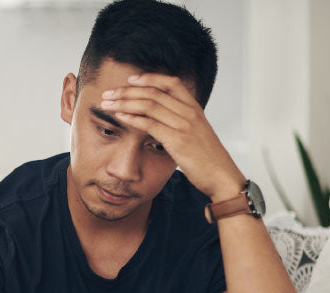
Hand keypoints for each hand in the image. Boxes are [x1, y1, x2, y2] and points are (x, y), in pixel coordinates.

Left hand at [100, 73, 244, 201]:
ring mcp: (184, 125)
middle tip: (108, 93)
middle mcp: (190, 112)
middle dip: (127, 91)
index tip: (130, 80)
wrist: (222, 176)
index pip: (171, 83)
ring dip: (124, 102)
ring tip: (107, 104)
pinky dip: (131, 118)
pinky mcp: (177, 140)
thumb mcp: (197, 133)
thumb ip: (181, 122)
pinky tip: (119, 116)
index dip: (149, 78)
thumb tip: (161, 118)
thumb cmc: (208, 159)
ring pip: (149, 105)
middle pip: (154, 92)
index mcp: (195, 108)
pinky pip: (149, 124)